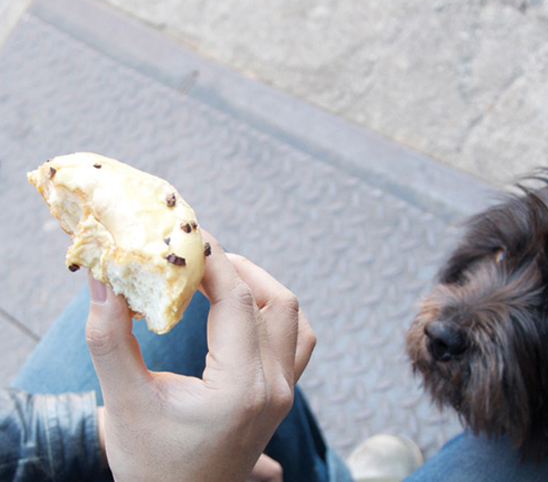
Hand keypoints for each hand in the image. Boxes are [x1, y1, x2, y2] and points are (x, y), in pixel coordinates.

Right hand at [86, 232, 314, 481]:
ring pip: (291, 316)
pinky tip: (244, 307)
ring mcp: (285, 393)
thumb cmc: (152, 465)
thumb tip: (104, 278)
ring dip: (259, 285)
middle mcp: (274, 387)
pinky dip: (275, 312)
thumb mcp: (124, 403)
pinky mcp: (284, 396)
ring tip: (219, 274)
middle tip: (195, 254)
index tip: (186, 233)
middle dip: (234, 266)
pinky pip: (297, 338)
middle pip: (271, 300)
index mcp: (240, 388)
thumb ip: (110, 338)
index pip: (237, 299)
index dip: (212, 259)